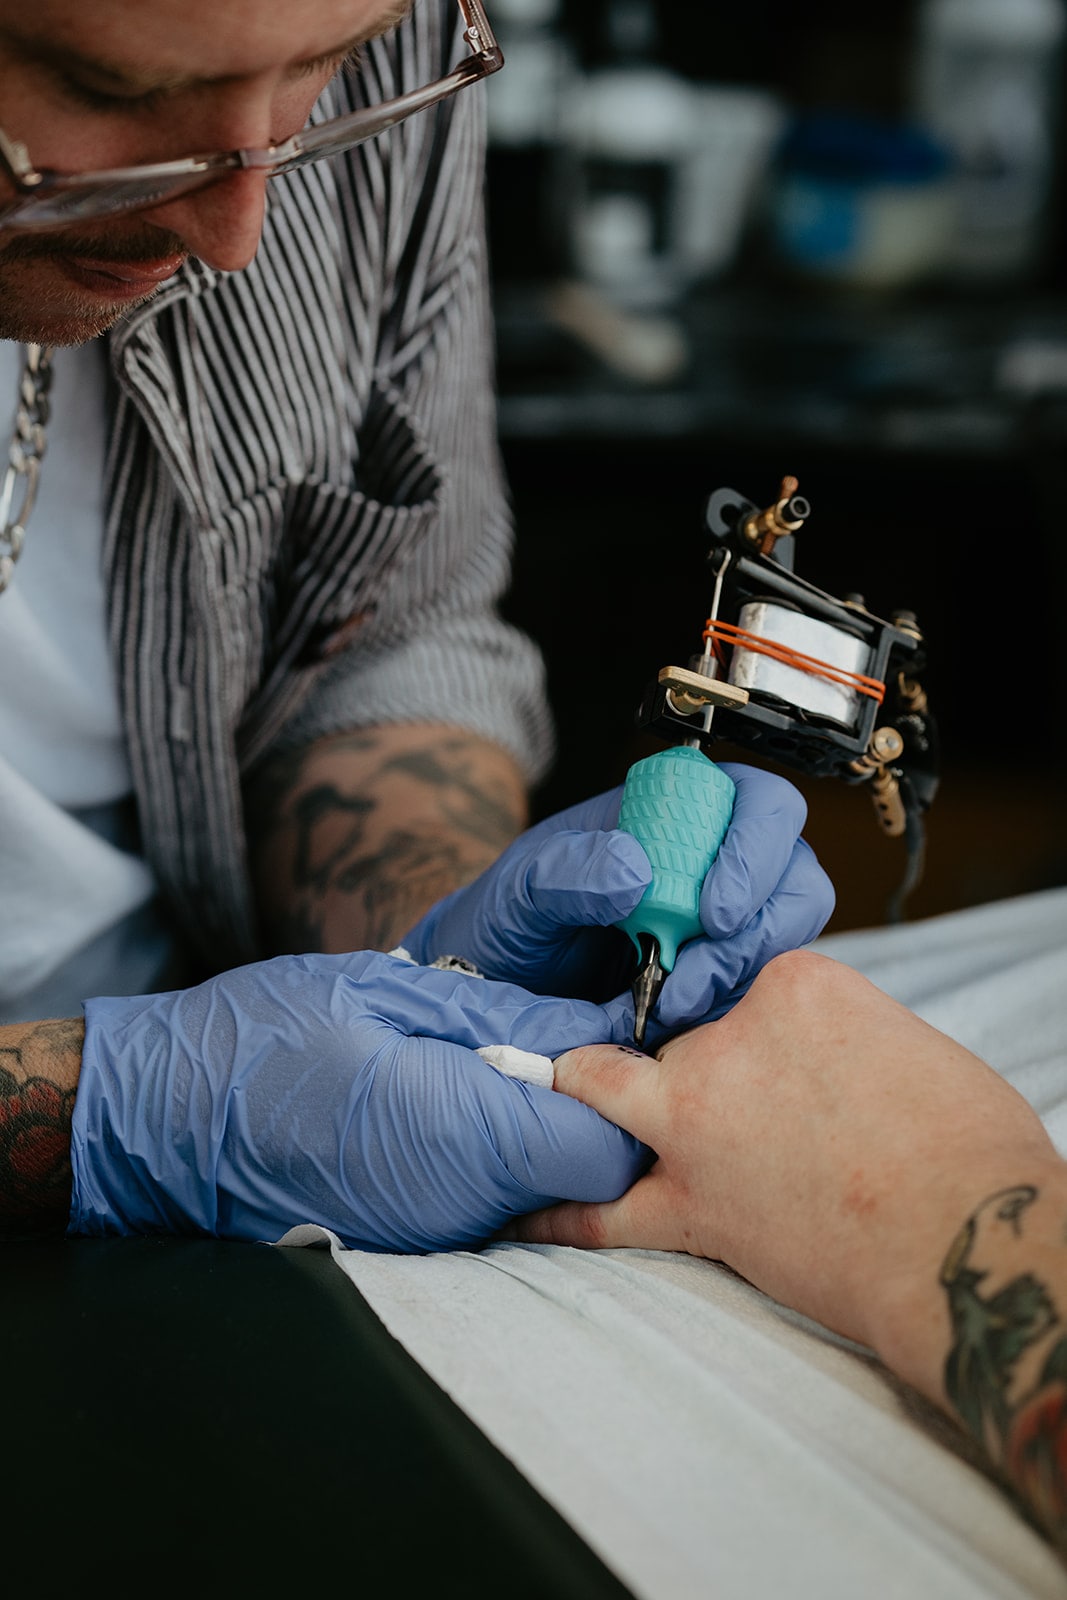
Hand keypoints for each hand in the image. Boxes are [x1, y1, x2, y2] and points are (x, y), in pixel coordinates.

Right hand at [69, 953, 649, 1252]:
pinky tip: (466, 1099)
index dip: (625, 1089)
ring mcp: (441, 1232)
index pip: (610, 1145)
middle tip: (564, 1038)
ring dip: (551, 1130)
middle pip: (591, 1176)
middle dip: (600, 1112)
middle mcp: (465, 1204)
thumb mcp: (388, 996)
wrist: (163, 1128)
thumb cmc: (264, 1040)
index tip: (608, 1029)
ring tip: (505, 1060)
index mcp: (464, 1135)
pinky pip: (501, 1200)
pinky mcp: (420, 1239)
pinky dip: (506, 1153)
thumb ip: (505, 1015)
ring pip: (551, 1192)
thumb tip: (596, 1019)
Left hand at [400, 765, 833, 1044]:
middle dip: (762, 924)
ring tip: (678, 1002)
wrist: (489, 997)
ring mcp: (723, 928)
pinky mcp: (721, 985)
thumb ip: (566, 872)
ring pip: (788, 935)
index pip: (759, 802)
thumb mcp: (520, 891)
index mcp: (674, 815)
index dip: (754, 849)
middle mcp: (713, 864)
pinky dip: (730, 1009)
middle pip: (793, 872)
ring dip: (745, 972)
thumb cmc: (508, 924)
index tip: (709, 912)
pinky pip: (760, 992)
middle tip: (699, 970)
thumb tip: (636, 870)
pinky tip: (678, 1025)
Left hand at [510, 949, 1057, 1363]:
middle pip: (678, 1034)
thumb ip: (848, 1037)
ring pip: (606, 1084)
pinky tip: (521, 1211)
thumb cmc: (970, 1149)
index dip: (747, 1024)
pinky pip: (604, 1207)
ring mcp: (698, 1117)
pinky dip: (559, 1209)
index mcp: (796, 983)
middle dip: (690, 1067)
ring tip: (548, 1096)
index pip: (739, 985)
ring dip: (584, 1092)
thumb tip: (833, 1068)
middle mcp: (730, 1037)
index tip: (764, 1054)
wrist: (969, 1239)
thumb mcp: (909, 1046)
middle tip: (723, 1108)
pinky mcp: (692, 1201)